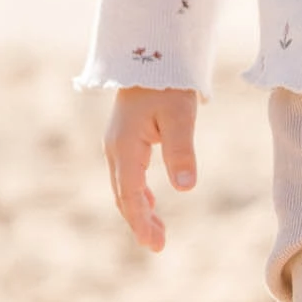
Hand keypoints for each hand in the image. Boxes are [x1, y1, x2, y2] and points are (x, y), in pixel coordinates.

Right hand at [103, 86, 198, 251]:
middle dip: (139, 221)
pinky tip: (150, 205)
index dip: (140, 221)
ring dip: (139, 210)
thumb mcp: (180, 116)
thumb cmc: (168, 84)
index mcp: (124, 147)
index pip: (130, 194)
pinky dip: (138, 195)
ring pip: (124, 187)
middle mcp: (116, 149)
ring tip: (157, 234)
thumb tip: (186, 188)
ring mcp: (118, 144)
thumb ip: (182, 151)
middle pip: (123, 195)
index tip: (153, 244)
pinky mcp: (126, 140)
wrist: (153, 55)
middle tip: (158, 246)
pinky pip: (128, 175)